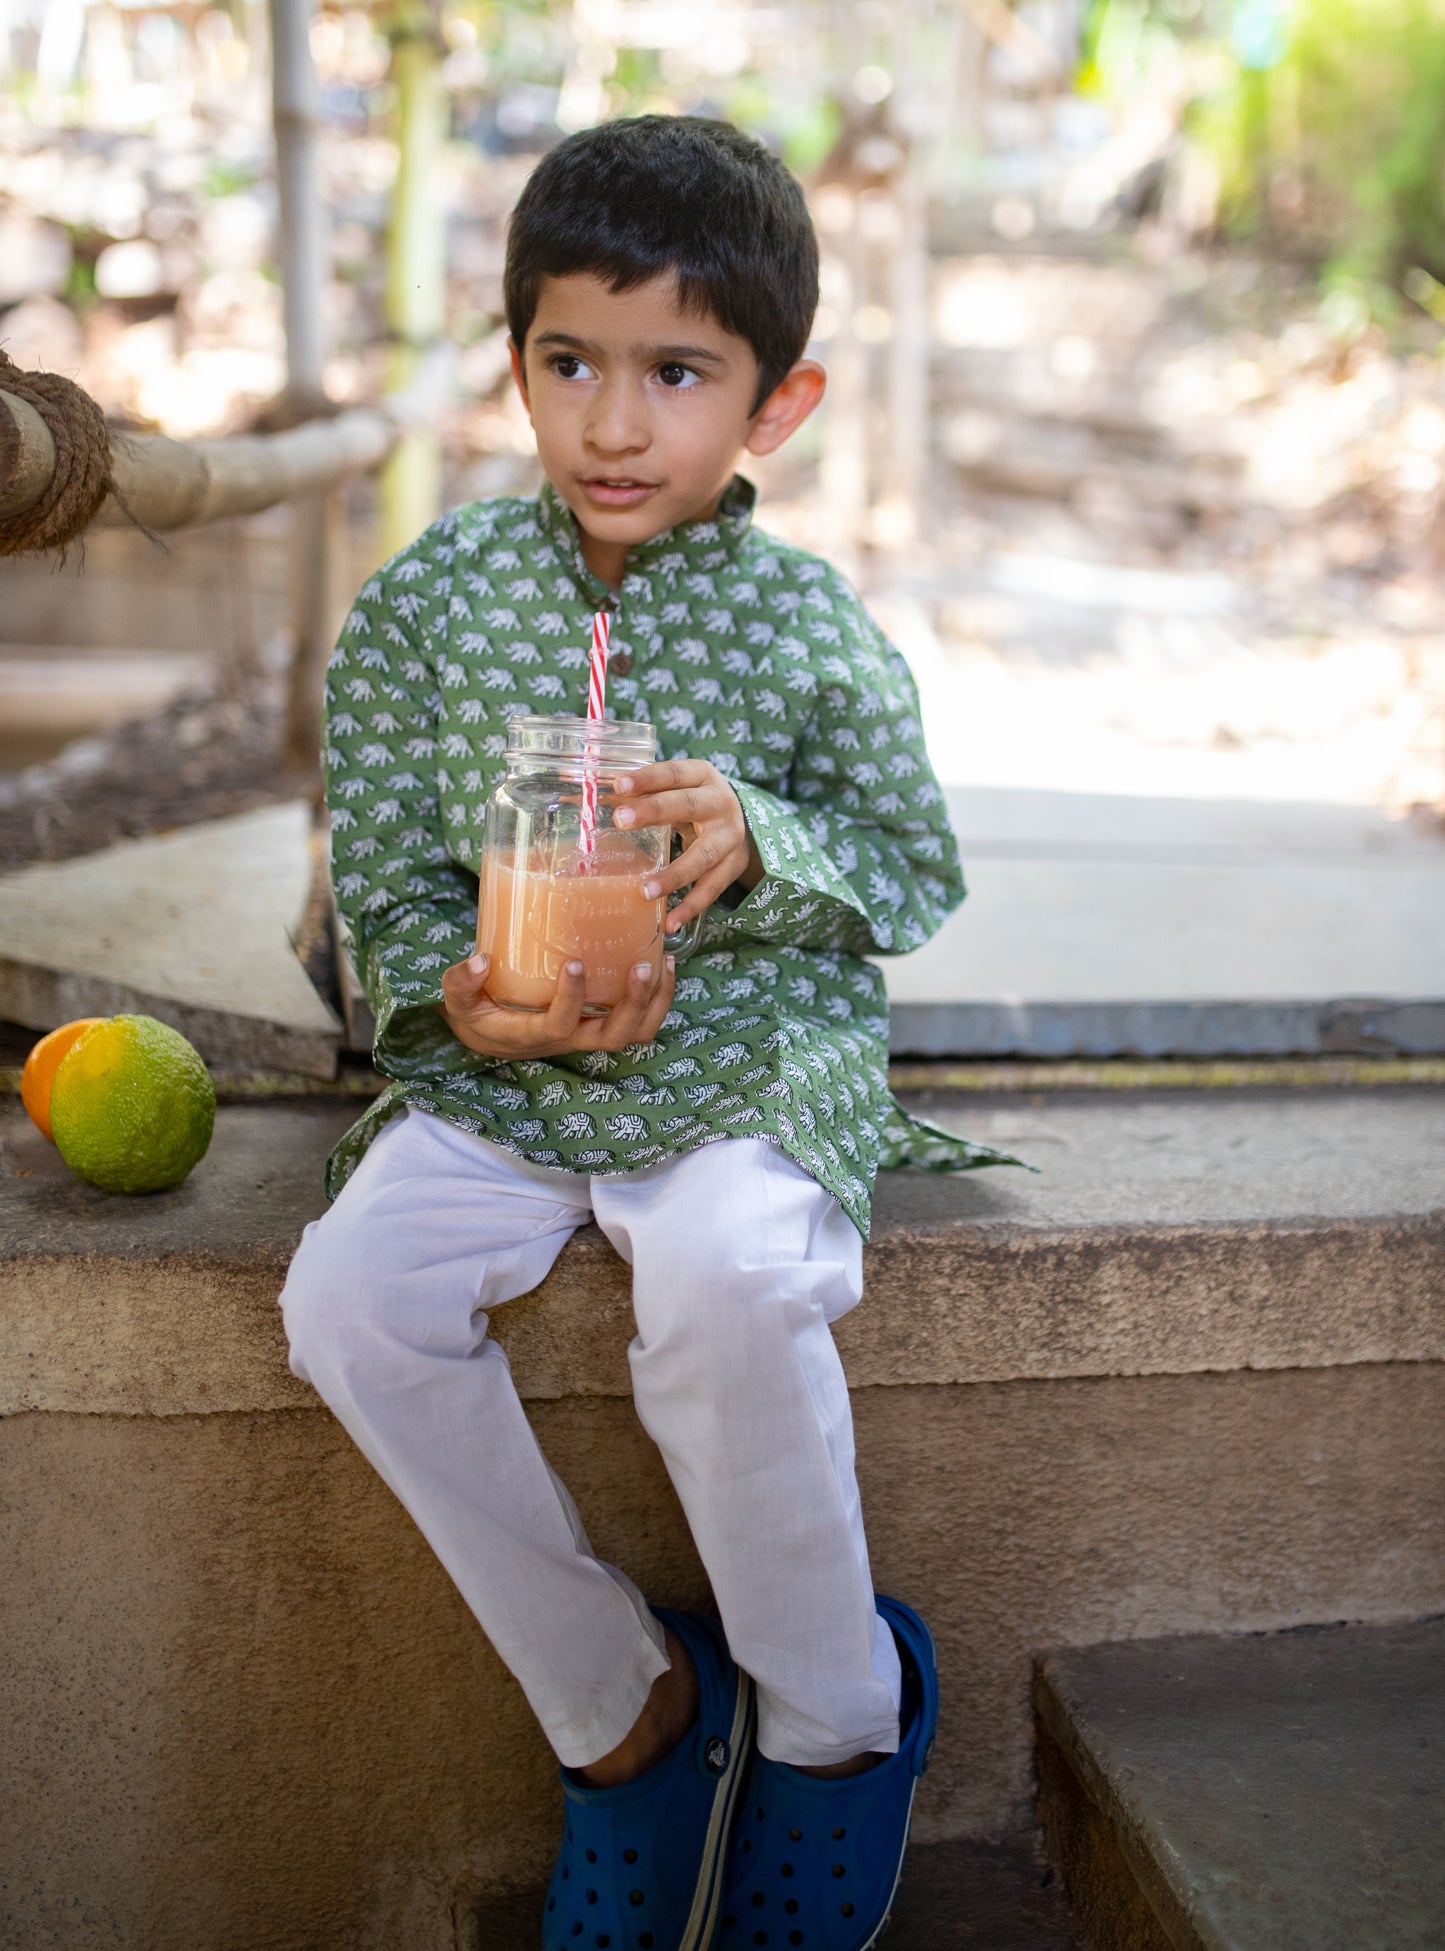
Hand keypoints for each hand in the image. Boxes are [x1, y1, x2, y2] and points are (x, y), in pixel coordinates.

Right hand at [438, 952, 675, 1058]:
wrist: (489, 1035)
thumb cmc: (476, 1014)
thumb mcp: (458, 1001)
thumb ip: (461, 982)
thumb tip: (480, 960)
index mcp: (534, 1034)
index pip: (560, 1025)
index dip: (571, 999)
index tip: (574, 962)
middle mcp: (569, 1039)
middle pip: (614, 1037)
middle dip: (633, 1005)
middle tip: (642, 966)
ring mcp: (588, 1033)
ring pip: (635, 1034)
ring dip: (656, 1003)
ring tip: (663, 962)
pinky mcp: (599, 1022)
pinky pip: (639, 1022)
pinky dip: (658, 999)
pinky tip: (662, 964)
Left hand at [612, 759, 763, 930]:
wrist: (743, 823)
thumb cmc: (694, 802)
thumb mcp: (677, 789)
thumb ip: (642, 794)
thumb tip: (584, 799)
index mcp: (702, 776)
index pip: (674, 774)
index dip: (647, 778)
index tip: (619, 785)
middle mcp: (720, 803)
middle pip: (688, 806)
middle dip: (654, 812)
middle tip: (621, 821)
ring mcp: (730, 837)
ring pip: (704, 856)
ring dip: (674, 875)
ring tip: (645, 892)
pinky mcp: (733, 866)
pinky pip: (712, 889)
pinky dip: (691, 907)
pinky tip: (670, 922)